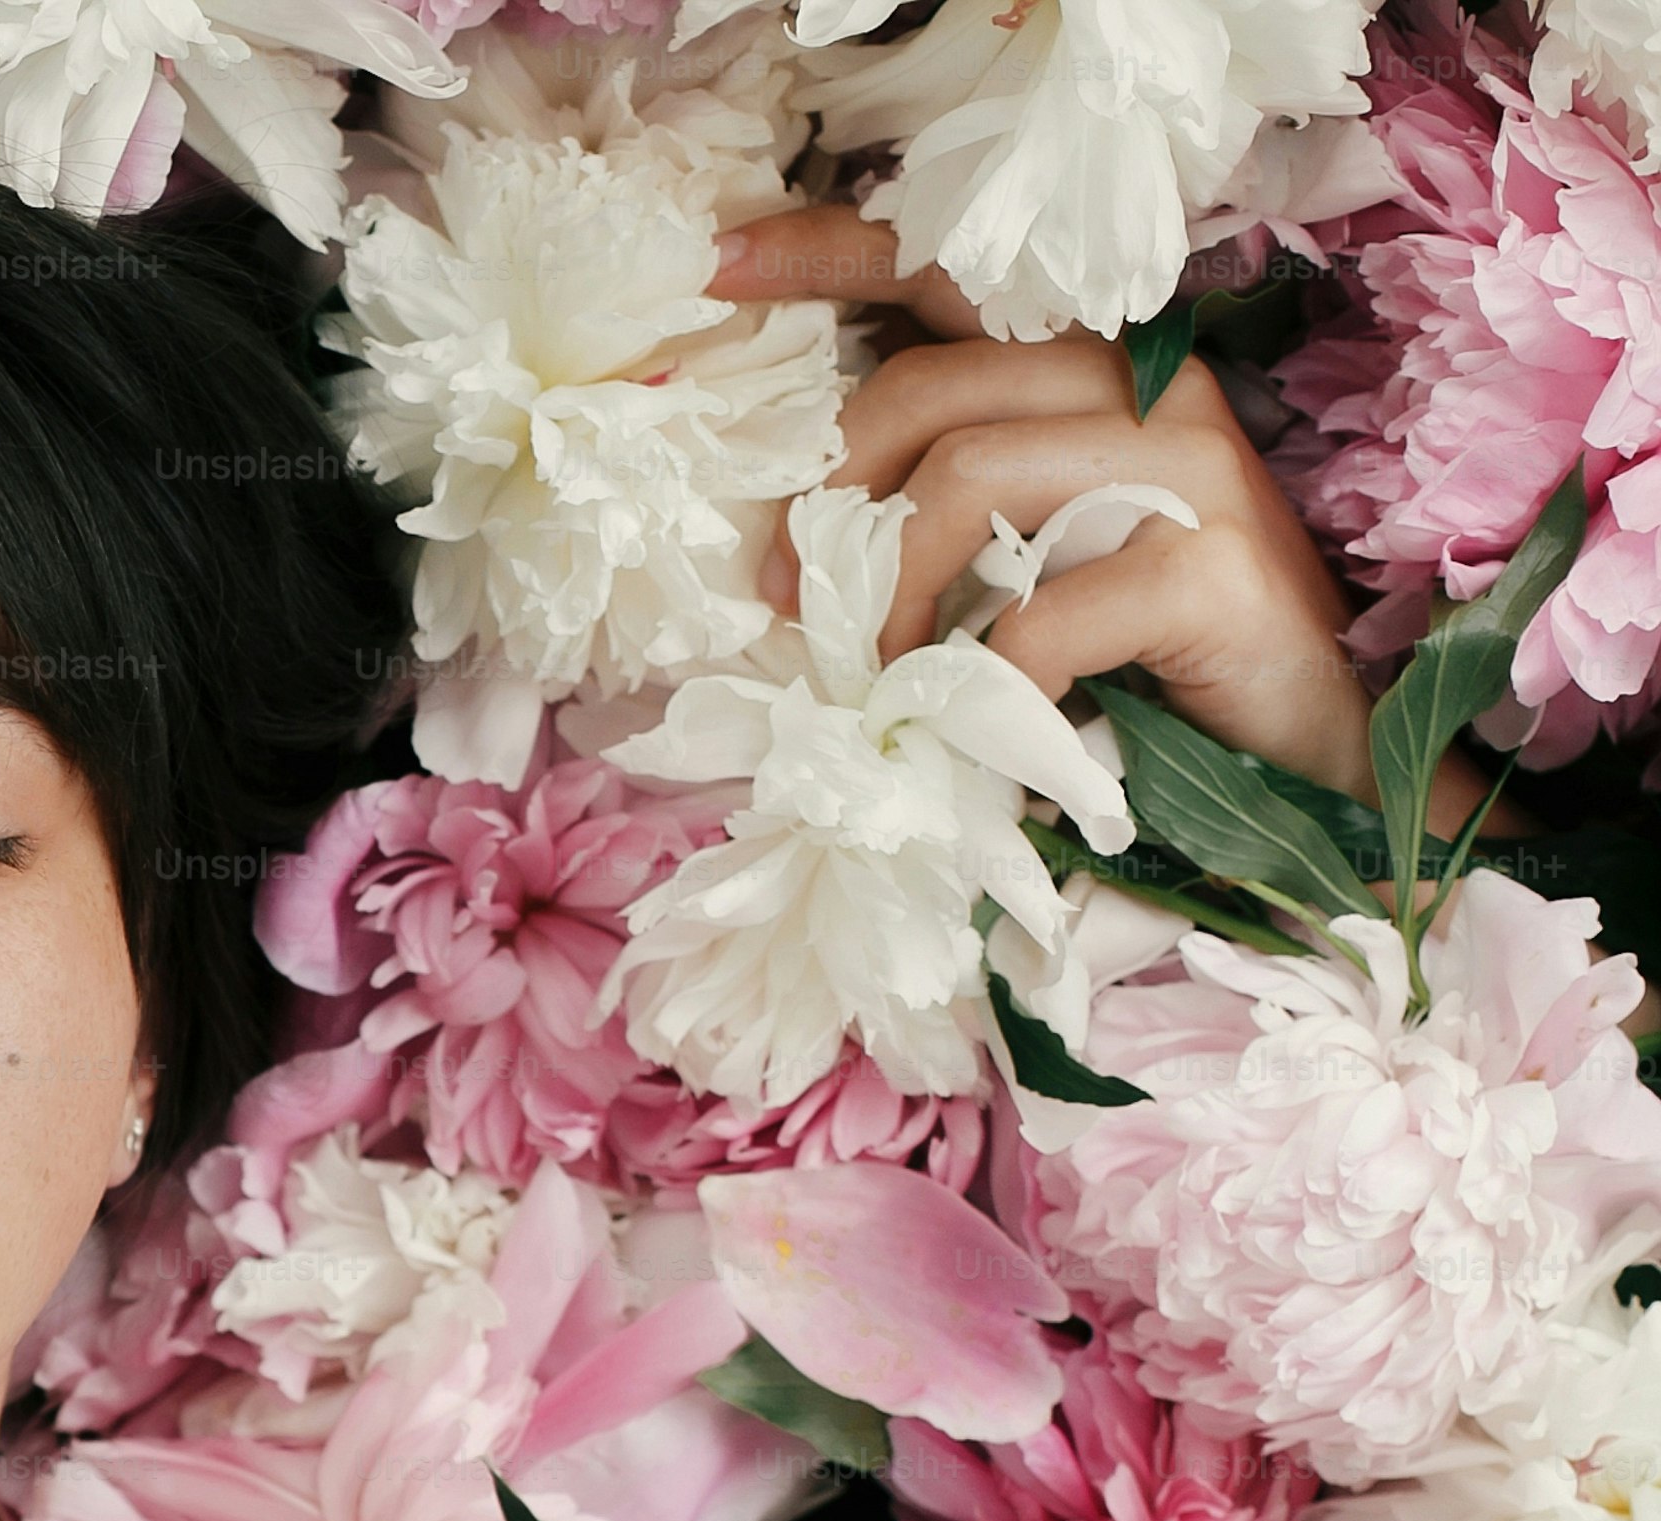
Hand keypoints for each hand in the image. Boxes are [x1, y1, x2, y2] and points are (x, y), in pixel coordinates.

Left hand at [708, 209, 1477, 823]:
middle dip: (832, 493)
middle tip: (789, 594)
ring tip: (880, 667)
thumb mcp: (1035, 555)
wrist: (1310, 752)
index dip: (830, 256)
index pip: (950, 274)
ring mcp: (1190, 469)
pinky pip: (1042, 612)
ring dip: (892, 588)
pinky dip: (988, 675)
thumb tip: (800, 533)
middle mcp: (1151, 387)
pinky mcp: (1211, 566)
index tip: (722, 263)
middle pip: (933, 385)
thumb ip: (949, 510)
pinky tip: (994, 715)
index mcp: (1095, 368)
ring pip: (970, 475)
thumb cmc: (1152, 653)